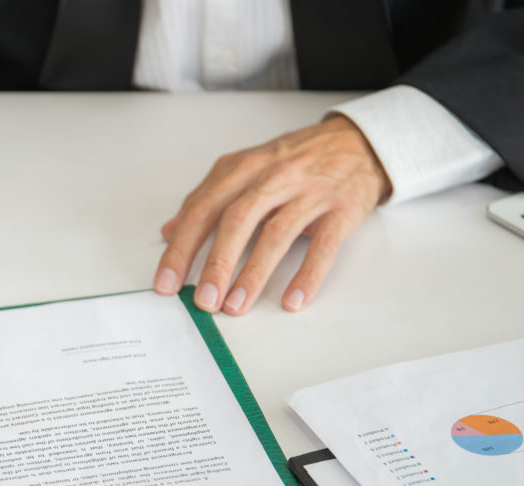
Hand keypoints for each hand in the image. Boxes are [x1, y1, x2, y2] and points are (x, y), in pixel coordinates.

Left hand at [153, 115, 389, 314]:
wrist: (357, 141)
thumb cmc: (293, 161)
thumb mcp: (245, 170)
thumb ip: (207, 198)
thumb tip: (168, 230)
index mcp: (243, 169)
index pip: (203, 208)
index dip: (182, 247)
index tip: (166, 282)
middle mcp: (273, 177)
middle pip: (237, 220)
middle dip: (216, 264)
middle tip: (203, 300)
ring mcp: (309, 192)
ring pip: (276, 234)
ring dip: (253, 274)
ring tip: (235, 306)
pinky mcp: (342, 209)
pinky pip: (323, 246)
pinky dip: (307, 276)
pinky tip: (292, 301)